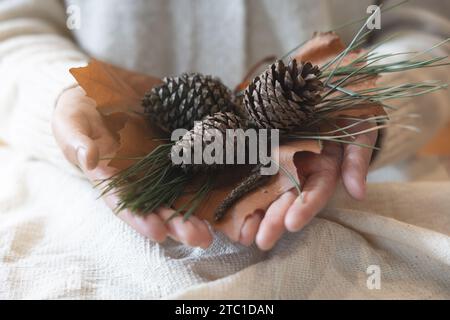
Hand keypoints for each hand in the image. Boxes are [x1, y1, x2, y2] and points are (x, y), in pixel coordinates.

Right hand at [52, 86, 212, 247]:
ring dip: (198, 211)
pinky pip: (195, 161)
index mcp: (112, 177)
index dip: (140, 219)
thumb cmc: (82, 110)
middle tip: (201, 238)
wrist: (105, 87)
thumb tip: (90, 159)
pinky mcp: (178, 145)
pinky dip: (211, 176)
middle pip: (159, 205)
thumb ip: (77, 141)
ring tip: (215, 228)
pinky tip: (229, 188)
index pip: (125, 202)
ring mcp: (161, 162)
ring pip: (180, 191)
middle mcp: (139, 176)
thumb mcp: (71, 122)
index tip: (158, 233)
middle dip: (179, 223)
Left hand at [238, 123, 377, 249]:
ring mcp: (278, 158)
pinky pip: (247, 164)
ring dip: (254, 211)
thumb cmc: (347, 110)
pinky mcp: (260, 146)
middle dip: (274, 220)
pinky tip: (226, 206)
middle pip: (286, 196)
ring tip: (241, 234)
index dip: (305, 207)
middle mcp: (298, 167)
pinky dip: (237, 183)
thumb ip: (357, 159)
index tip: (291, 224)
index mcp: (322, 166)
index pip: (314, 191)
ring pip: (265, 187)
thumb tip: (357, 194)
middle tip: (260, 241)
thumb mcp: (360, 131)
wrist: (326, 92)